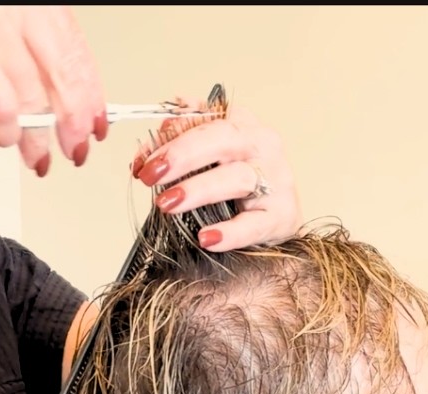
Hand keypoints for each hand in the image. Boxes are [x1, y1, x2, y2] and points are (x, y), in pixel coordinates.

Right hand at [0, 5, 107, 173]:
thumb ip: (16, 47)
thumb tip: (47, 93)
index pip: (73, 47)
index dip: (89, 91)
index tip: (96, 120)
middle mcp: (14, 3)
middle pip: (61, 71)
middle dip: (72, 120)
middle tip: (75, 148)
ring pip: (32, 93)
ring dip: (37, 135)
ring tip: (37, 157)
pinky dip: (5, 128)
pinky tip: (4, 139)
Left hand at [129, 97, 302, 251]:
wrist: (273, 218)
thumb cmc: (235, 185)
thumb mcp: (204, 161)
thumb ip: (174, 151)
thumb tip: (145, 155)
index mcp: (241, 124)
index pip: (204, 120)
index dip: (172, 138)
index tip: (146, 159)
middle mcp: (261, 145)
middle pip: (223, 139)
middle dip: (182, 155)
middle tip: (153, 174)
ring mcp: (275, 179)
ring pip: (238, 177)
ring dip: (199, 189)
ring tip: (169, 203)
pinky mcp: (281, 215)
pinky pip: (254, 224)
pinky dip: (230, 232)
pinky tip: (206, 238)